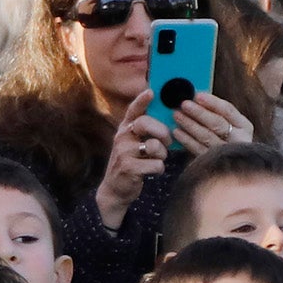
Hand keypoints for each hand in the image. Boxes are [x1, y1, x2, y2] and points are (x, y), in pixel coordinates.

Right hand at [94, 92, 171, 228]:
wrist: (115, 190)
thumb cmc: (130, 163)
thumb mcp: (132, 144)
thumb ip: (144, 132)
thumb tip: (167, 120)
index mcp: (124, 130)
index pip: (132, 111)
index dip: (141, 100)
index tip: (150, 92)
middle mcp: (122, 138)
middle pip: (146, 123)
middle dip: (163, 132)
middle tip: (167, 142)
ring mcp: (123, 153)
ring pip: (154, 146)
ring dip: (162, 155)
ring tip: (157, 160)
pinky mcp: (129, 168)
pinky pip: (156, 164)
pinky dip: (159, 169)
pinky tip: (152, 172)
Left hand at [171, 90, 252, 157]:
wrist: (232, 169)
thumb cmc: (225, 137)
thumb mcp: (227, 123)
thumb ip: (215, 112)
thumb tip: (195, 97)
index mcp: (244, 126)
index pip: (228, 110)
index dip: (212, 102)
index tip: (197, 95)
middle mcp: (238, 139)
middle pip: (217, 123)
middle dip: (199, 112)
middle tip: (184, 104)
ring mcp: (226, 152)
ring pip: (206, 136)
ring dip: (190, 124)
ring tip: (177, 115)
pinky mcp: (213, 163)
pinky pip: (198, 149)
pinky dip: (186, 139)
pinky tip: (177, 132)